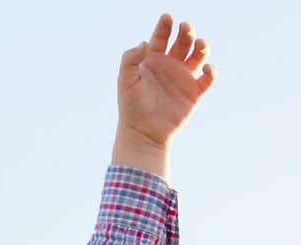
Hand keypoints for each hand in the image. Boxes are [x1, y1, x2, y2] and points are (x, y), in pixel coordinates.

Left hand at [117, 15, 216, 146]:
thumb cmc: (131, 108)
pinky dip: (211, 71)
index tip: (167, 17)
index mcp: (153, 60)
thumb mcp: (125, 81)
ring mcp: (183, 78)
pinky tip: (206, 69)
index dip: (165, 25)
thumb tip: (145, 43)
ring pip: (198, 55)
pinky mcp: (194, 93)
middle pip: (183, 41)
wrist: (143, 134)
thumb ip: (130, 59)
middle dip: (186, 31)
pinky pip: (208, 78)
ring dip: (202, 46)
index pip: (161, 36)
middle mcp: (170, 66)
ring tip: (199, 44)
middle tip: (185, 28)